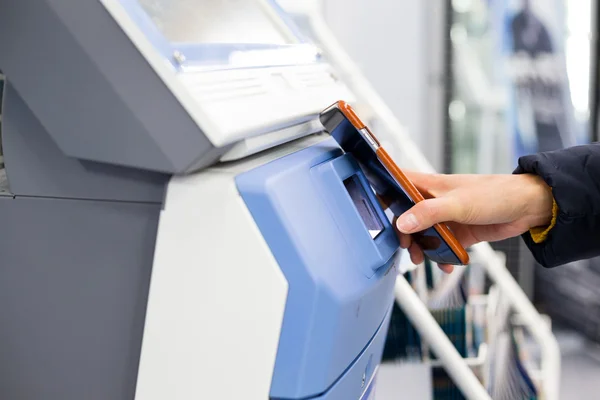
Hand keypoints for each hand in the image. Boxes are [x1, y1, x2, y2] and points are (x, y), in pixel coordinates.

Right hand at [394, 171, 553, 272]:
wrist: (527, 207)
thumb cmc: (494, 194)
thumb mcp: (458, 204)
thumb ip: (428, 213)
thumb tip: (402, 223)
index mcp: (429, 185)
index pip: (396, 182)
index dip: (381, 190)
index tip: (370, 205)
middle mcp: (433, 200)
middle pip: (405, 215)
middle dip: (402, 233)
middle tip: (405, 246)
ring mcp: (445, 217)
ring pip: (422, 234)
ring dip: (420, 248)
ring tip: (422, 259)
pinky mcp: (458, 232)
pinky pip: (441, 247)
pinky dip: (440, 257)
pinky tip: (445, 264)